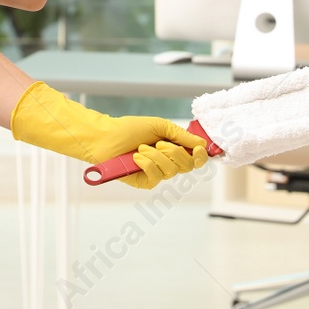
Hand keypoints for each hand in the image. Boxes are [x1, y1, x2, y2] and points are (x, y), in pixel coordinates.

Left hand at [10, 82, 206, 189]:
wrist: (105, 136)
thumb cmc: (129, 129)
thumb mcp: (159, 126)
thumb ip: (181, 135)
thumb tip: (203, 144)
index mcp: (171, 149)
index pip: (195, 159)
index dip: (200, 156)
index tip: (197, 148)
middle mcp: (166, 163)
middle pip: (187, 166)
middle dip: (174, 153)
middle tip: (158, 144)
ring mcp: (155, 174)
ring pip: (172, 171)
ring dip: (157, 157)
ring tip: (141, 148)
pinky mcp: (144, 182)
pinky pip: (157, 177)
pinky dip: (148, 164)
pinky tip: (136, 157)